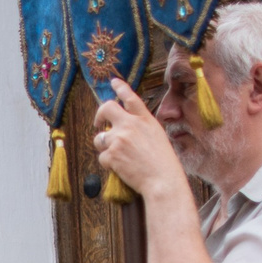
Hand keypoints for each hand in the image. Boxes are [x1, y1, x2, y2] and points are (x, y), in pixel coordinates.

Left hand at [92, 79, 185, 202]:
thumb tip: (125, 125)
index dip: (120, 87)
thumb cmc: (163, 163)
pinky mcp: (111, 154)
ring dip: (104, 147)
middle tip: (98, 123)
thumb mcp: (157, 136)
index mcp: (144, 119)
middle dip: (99, 115)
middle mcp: (130, 124)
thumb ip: (141, 127)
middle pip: (106, 108)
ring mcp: (119, 139)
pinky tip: (121, 168)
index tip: (113, 82)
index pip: (130, 97)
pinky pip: (102, 157)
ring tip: (119, 157)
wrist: (162, 180)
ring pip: (99, 138)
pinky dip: (109, 164)